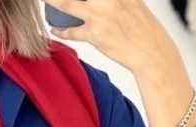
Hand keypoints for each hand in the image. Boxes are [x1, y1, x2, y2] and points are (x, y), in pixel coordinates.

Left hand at [46, 0, 180, 77]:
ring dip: (52, 2)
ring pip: (67, 4)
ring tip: (44, 1)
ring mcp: (102, 14)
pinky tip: (55, 30)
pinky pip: (72, 31)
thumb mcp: (130, 1)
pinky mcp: (96, 34)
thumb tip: (93, 1)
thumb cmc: (141, 28)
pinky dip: (61, 31)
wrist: (151, 51)